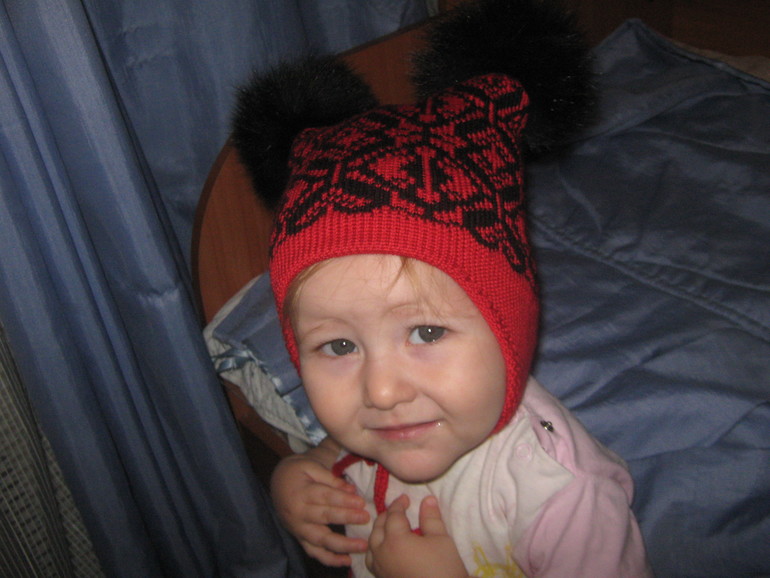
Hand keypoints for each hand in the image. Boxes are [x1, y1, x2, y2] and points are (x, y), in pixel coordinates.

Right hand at [270, 440, 369, 565]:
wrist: (278, 481)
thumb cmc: (299, 471)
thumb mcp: (312, 466)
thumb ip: (331, 478)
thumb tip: (352, 490)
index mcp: (302, 492)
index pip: (325, 496)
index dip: (343, 500)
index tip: (361, 502)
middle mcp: (299, 513)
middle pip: (324, 517)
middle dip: (346, 518)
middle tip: (365, 518)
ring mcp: (299, 528)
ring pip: (320, 539)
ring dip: (342, 544)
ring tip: (362, 546)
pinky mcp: (300, 538)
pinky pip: (314, 552)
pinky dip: (329, 559)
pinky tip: (346, 561)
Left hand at [366, 494, 467, 577]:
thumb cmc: (444, 568)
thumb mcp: (441, 540)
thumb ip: (431, 518)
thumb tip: (428, 499)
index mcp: (395, 539)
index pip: (393, 515)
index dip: (399, 504)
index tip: (405, 498)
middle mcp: (382, 553)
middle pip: (378, 528)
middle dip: (387, 516)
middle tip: (398, 510)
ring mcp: (380, 569)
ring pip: (371, 545)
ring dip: (378, 532)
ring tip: (389, 528)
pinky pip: (372, 560)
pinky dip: (375, 550)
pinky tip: (386, 550)